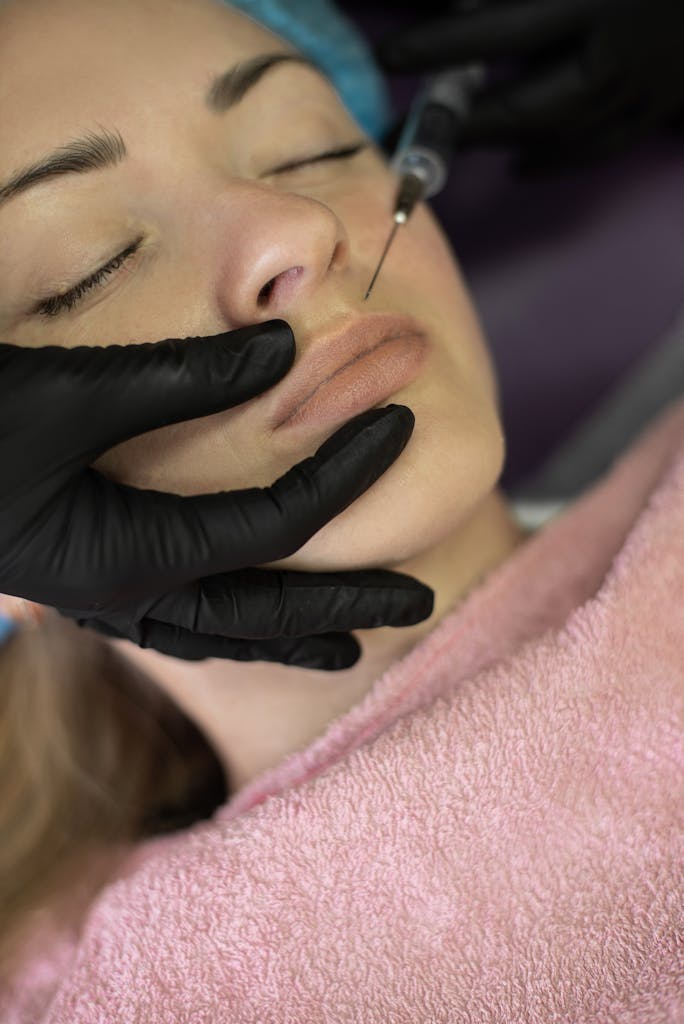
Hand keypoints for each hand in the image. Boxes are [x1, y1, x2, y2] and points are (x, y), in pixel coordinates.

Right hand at [0, 324, 432, 669]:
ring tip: (349, 648)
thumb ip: (178, 379)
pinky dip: (223, 627)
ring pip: (216, 634)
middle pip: (261, 612)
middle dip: (343, 609)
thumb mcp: (64, 392)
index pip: (271, 528)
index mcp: (125, 555)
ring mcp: (97, 598)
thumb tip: (282, 351)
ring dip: (287, 637)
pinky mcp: (81, 581)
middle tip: (419, 605)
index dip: (341, 478)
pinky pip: (174, 624)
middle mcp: (120, 594)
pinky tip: (241, 621)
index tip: (399, 429)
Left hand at [377, 0, 683, 171]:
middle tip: (410, 129)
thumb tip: (466, 8)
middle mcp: (624, 51)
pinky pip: (604, 142)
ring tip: (456, 143)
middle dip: (463, 121)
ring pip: (563, 130)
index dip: (440, 45)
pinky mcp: (668, 101)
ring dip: (504, 140)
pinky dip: (557, 156)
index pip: (500, 30)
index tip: (390, 54)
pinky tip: (519, 164)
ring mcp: (652, 85)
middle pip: (526, 103)